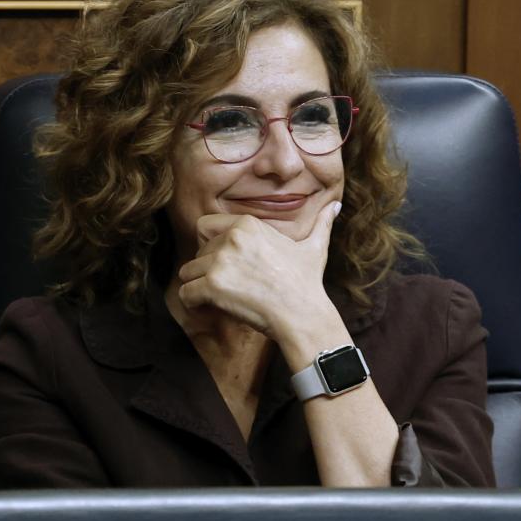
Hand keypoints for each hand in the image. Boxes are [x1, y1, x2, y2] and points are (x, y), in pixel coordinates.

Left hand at [175, 201, 341, 338]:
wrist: (303, 314)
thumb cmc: (307, 283)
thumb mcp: (315, 247)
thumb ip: (321, 224)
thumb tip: (335, 206)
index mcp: (248, 224)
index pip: (204, 226)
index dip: (211, 245)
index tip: (227, 262)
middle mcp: (231, 238)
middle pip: (197, 252)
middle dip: (208, 269)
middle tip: (231, 285)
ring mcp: (220, 261)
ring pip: (188, 272)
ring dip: (200, 286)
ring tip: (221, 297)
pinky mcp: (212, 285)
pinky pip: (185, 293)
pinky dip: (193, 304)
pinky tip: (211, 307)